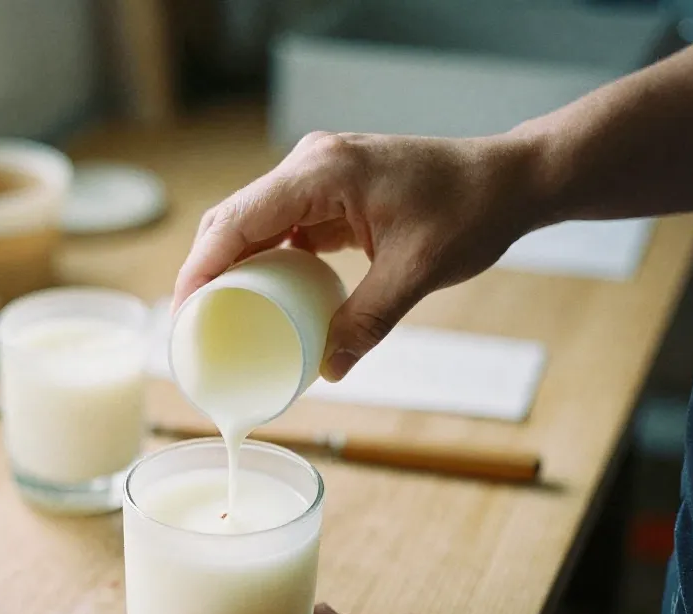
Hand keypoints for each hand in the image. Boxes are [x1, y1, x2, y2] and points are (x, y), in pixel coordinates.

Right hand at [173, 130, 543, 380]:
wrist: (510, 180)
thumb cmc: (471, 210)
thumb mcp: (416, 273)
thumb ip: (368, 321)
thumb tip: (328, 371)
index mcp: (321, 171)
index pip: (236, 220)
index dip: (199, 268)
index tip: (182, 314)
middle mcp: (310, 164)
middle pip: (232, 219)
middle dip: (205, 272)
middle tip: (191, 327)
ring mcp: (317, 175)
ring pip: (251, 222)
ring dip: (231, 267)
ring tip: (216, 318)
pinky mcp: (329, 191)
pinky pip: (280, 226)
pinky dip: (263, 261)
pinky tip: (261, 297)